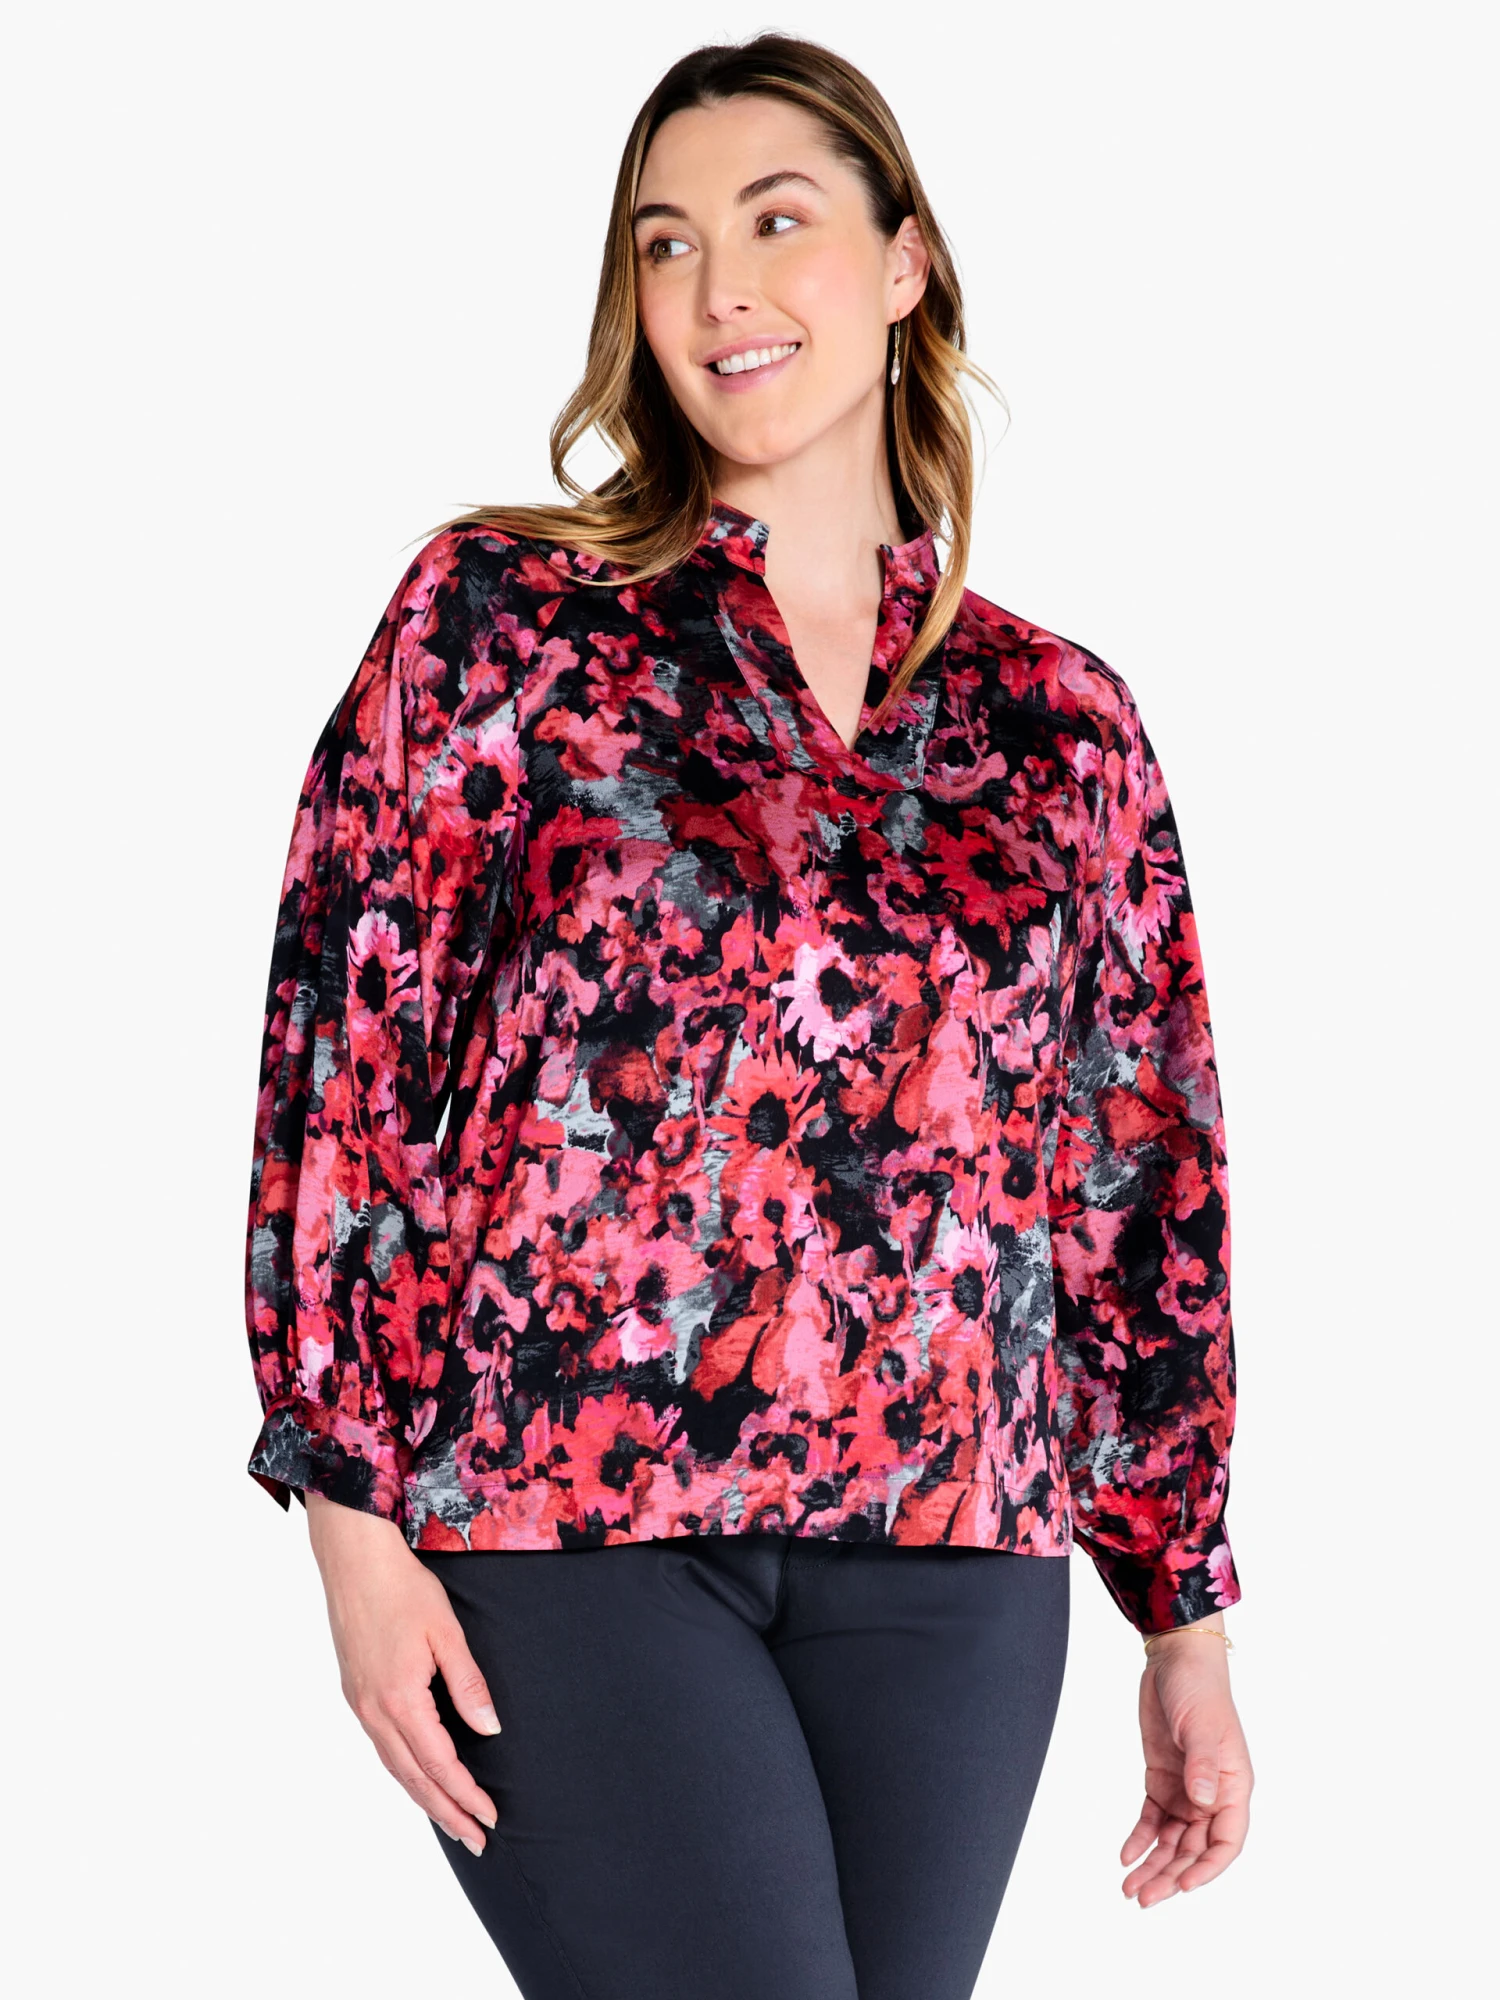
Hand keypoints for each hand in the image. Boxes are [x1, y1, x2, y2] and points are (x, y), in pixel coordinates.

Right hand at [305, 1492, 501, 1853]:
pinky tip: (419, 1777)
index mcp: (400, 1700)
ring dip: (424, 1797)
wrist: (355, 1562)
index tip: (490, 1816)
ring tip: (452, 1820)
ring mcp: (360, 1705)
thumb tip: (489, 1729)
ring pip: (394, 1767)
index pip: (439, 1763)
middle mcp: (374, 1712)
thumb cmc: (403, 1590)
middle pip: (414, 1778)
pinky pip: (383, 1748)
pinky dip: (404, 1772)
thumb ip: (468, 1683)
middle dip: (446, 1812)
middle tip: (476, 1840)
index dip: (465, 1794)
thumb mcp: (447, 1632)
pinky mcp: (356, 1694)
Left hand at [1120, 1618, 1252, 1906]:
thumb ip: (1203, 1765)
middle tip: (1144, 1896)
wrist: (1174, 1661)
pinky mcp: (1162, 1780)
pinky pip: (1152, 1819)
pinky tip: (1126, 1854)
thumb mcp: (1201, 1726)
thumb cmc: (1199, 1689)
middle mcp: (1212, 1795)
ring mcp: (1186, 1790)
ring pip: (1171, 1841)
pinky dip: (1140, 1839)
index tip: (1184, 1885)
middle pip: (1194, 1849)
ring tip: (1130, 1888)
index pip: (1226, 1841)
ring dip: (1153, 1865)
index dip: (1207, 1868)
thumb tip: (1204, 1802)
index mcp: (1234, 1787)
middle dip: (1171, 1876)